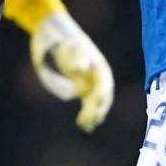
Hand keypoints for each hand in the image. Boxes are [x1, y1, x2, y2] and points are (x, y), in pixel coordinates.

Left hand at [30, 10, 113, 131]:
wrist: (61, 40)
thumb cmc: (67, 44)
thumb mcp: (71, 48)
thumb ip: (77, 58)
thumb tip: (81, 67)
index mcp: (100, 67)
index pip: (104, 84)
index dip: (101, 95)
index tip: (96, 105)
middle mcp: (99, 78)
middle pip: (102, 96)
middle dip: (97, 109)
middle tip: (90, 120)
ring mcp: (92, 84)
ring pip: (95, 103)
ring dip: (92, 115)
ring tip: (85, 126)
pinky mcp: (84, 90)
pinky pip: (88, 105)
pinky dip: (87, 114)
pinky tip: (83, 125)